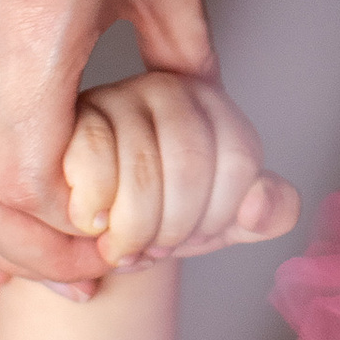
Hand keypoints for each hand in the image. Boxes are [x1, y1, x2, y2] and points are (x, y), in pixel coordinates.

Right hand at [62, 70, 299, 271]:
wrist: (103, 228)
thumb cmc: (170, 216)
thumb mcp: (228, 220)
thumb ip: (269, 212)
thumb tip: (259, 204)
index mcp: (217, 108)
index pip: (240, 164)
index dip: (217, 218)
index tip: (196, 235)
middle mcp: (170, 90)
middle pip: (190, 169)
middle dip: (173, 231)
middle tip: (155, 249)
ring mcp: (118, 97)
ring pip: (141, 173)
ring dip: (133, 231)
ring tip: (124, 244)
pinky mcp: (70, 119)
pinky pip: (92, 165)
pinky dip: (94, 212)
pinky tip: (93, 224)